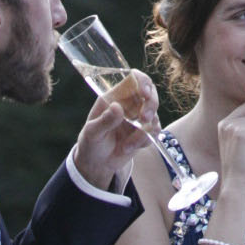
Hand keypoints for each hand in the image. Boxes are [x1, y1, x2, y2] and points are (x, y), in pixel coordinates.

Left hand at [72, 69, 158, 190]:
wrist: (97, 165)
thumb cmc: (90, 143)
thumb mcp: (92, 133)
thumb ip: (105, 121)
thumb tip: (117, 107)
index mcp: (115, 97)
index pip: (133, 79)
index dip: (142, 81)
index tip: (144, 93)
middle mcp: (129, 104)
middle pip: (150, 93)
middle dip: (151, 105)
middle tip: (144, 119)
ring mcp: (138, 118)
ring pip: (154, 114)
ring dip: (144, 131)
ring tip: (126, 146)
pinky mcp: (144, 132)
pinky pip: (154, 131)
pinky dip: (144, 141)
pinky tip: (129, 148)